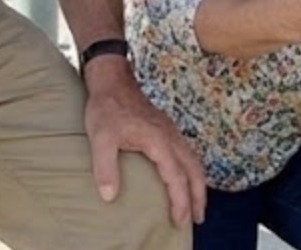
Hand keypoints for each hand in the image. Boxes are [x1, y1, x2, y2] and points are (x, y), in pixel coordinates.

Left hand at [82, 56, 207, 227]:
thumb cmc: (107, 108)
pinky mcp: (167, 129)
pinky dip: (192, 171)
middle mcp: (171, 136)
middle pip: (194, 169)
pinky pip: (188, 153)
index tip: (181, 220)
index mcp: (159, 140)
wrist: (113, 80)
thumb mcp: (101, 138)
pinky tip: (185, 179)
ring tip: (197, 205)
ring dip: (198, 184)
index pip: (176, 176)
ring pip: (194, 161)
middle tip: (197, 219)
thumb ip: (105, 167)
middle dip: (198, 196)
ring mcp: (171, 131)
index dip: (180, 200)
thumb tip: (109, 196)